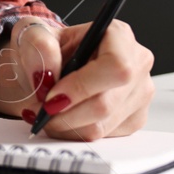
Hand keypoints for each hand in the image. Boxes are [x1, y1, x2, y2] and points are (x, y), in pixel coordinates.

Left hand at [0, 16, 154, 139]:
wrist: (50, 67)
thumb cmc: (48, 50)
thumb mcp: (33, 35)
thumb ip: (38, 45)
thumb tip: (46, 71)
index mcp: (118, 35)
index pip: (115, 66)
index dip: (82, 87)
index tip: (51, 98)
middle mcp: (137, 63)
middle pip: (106, 104)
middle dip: (65, 114)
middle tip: (39, 111)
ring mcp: (139, 94)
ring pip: (102, 126)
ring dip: (65, 126)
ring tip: (45, 114)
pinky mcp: (133, 119)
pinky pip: (103, 138)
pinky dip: (74, 133)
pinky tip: (62, 118)